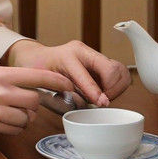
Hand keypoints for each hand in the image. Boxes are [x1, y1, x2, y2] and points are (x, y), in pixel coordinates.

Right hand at [0, 66, 74, 136]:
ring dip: (22, 120)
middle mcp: (0, 87)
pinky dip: (12, 129)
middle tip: (22, 108)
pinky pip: (15, 129)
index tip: (70, 86)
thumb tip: (34, 84)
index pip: (37, 75)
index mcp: (0, 72)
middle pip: (35, 100)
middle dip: (33, 107)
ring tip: (6, 116)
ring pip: (26, 117)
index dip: (57, 82)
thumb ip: (7, 78)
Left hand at [3, 39, 130, 106]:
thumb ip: (60, 97)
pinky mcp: (100, 61)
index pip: (89, 75)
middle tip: (101, 101)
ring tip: (103, 96)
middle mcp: (84, 52)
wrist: (37, 57)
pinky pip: (119, 73)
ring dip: (116, 88)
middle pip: (113, 68)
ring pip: (120, 70)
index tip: (102, 104)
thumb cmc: (37, 70)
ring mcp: (93, 54)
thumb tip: (82, 106)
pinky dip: (117, 85)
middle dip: (112, 89)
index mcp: (68, 56)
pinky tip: (104, 92)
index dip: (96, 93)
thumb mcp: (42, 84)